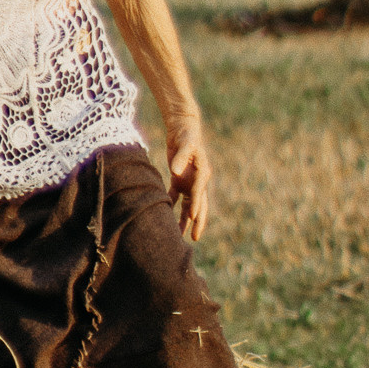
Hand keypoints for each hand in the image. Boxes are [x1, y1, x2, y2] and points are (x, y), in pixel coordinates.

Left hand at [164, 112, 211, 243]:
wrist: (183, 129)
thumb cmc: (186, 135)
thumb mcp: (185, 144)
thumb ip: (181, 157)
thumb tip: (175, 171)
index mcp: (202, 173)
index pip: (199, 192)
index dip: (196, 204)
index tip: (192, 217)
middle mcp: (198, 181)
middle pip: (199, 205)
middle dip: (198, 222)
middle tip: (195, 238)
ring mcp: (189, 182)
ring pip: (188, 206)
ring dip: (184, 220)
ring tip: (179, 236)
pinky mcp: (179, 181)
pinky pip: (176, 198)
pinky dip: (172, 207)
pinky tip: (166, 219)